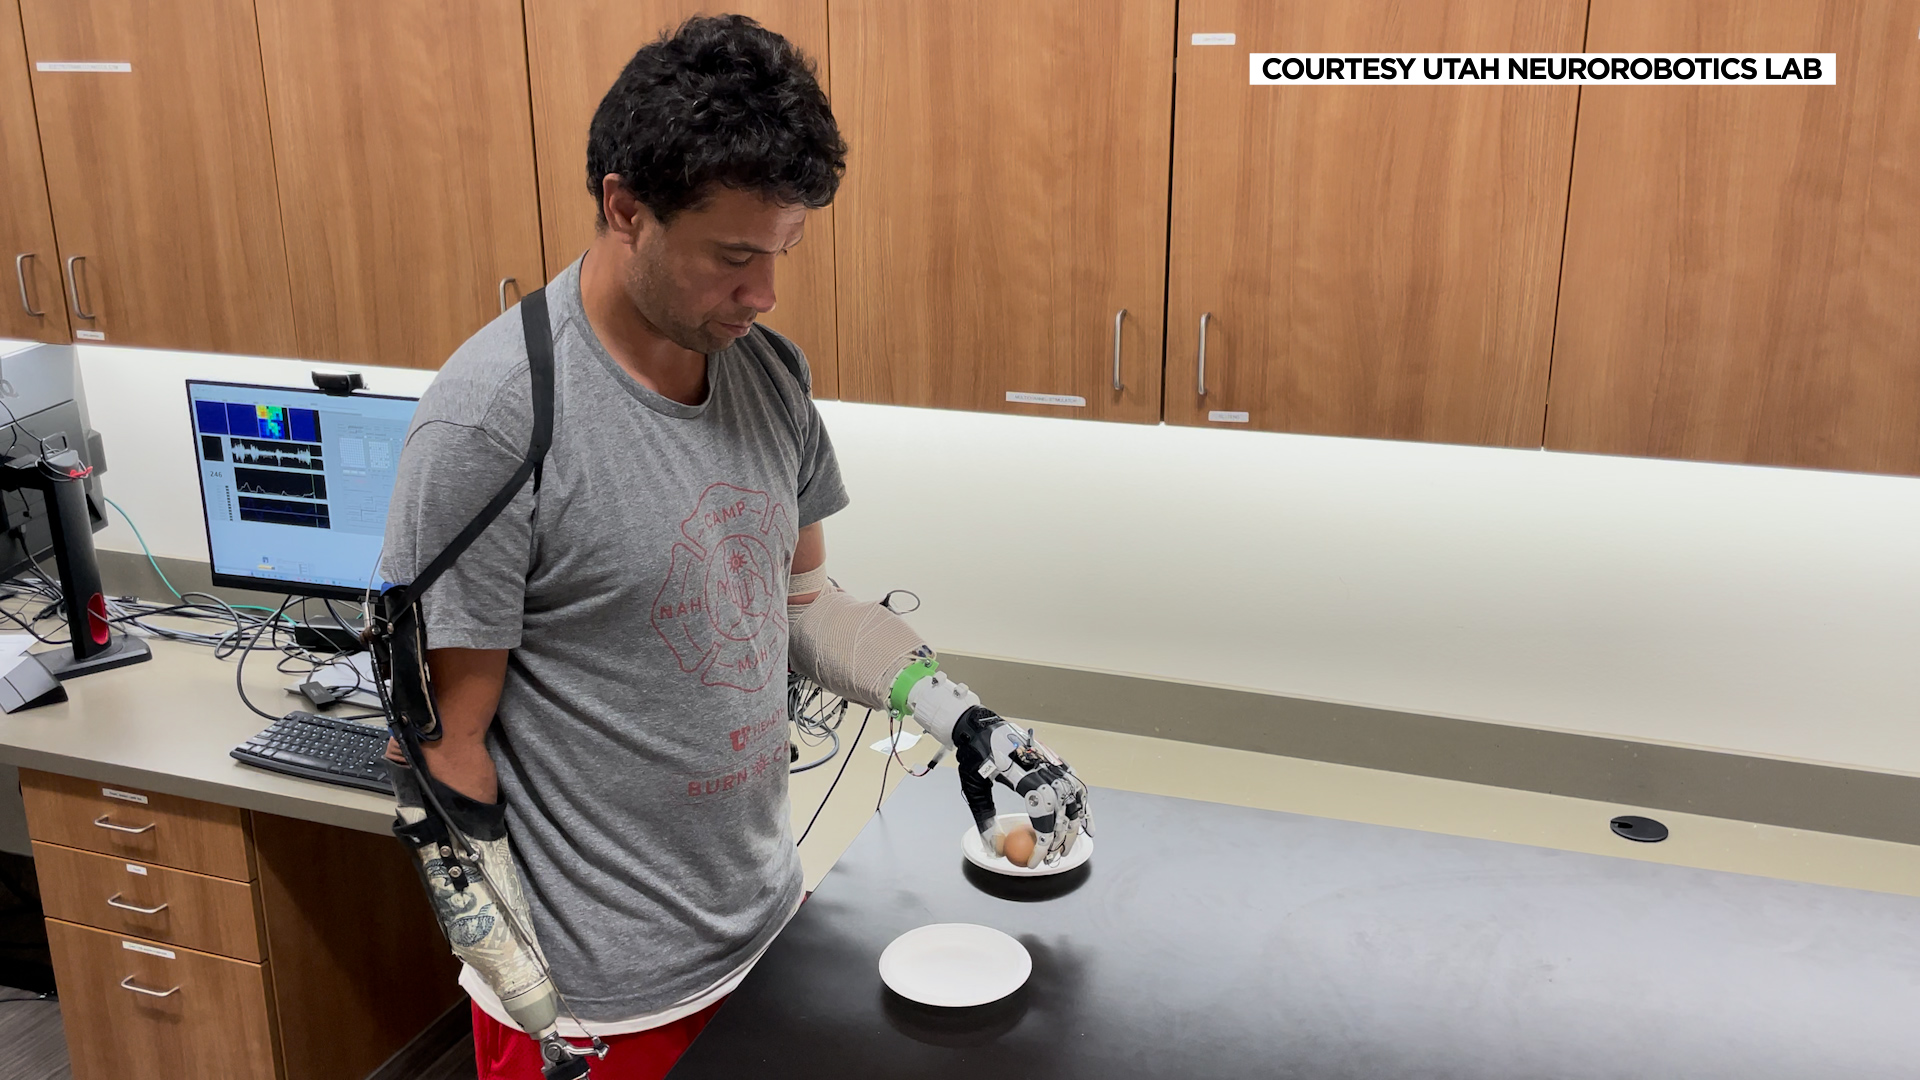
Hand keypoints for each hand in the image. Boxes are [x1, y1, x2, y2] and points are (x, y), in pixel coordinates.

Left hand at [953, 710, 1091, 867]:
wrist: (981, 725)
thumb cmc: (974, 756)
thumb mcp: (974, 787)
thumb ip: (985, 818)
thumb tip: (994, 850)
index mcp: (1022, 771)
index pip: (1042, 812)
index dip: (1042, 840)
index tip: (1035, 860)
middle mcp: (1043, 766)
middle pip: (1061, 809)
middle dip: (1058, 839)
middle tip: (1048, 859)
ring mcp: (1052, 762)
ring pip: (1074, 799)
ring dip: (1073, 827)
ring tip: (1065, 847)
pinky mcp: (1056, 762)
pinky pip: (1076, 787)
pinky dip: (1083, 808)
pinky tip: (1087, 827)